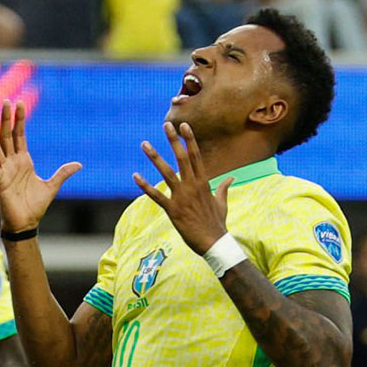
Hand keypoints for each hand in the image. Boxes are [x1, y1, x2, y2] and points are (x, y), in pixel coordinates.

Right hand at [0, 100, 81, 232]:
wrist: (26, 224)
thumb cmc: (35, 206)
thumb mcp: (52, 186)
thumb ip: (63, 173)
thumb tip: (79, 164)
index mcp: (23, 161)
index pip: (19, 135)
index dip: (19, 120)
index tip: (18, 103)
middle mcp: (12, 163)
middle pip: (7, 136)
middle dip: (6, 119)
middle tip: (5, 101)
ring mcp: (4, 171)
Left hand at [133, 122, 230, 255]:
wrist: (214, 242)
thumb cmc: (217, 223)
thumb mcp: (222, 202)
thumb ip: (224, 188)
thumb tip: (231, 177)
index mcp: (203, 182)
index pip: (196, 156)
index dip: (189, 139)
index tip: (184, 125)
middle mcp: (192, 186)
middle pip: (182, 158)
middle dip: (173, 140)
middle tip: (166, 125)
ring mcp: (182, 197)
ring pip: (166, 172)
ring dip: (154, 157)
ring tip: (144, 143)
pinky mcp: (172, 210)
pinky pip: (156, 196)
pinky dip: (145, 186)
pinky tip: (135, 176)